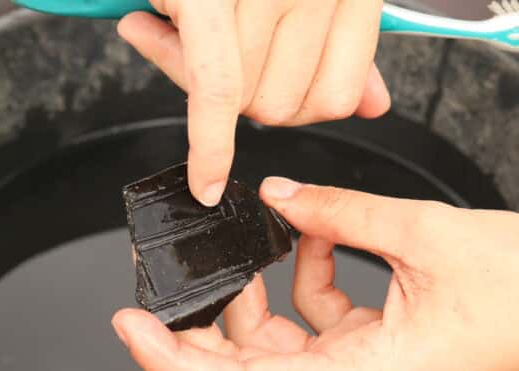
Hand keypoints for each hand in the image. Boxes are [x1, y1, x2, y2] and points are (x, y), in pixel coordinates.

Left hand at [113, 177, 518, 370]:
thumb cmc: (518, 288)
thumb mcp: (424, 236)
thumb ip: (341, 213)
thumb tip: (280, 197)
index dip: (178, 362)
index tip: (134, 328)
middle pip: (249, 366)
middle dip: (210, 320)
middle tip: (179, 279)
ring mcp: (360, 366)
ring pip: (278, 338)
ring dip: (260, 287)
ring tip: (260, 238)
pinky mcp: (368, 342)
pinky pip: (314, 312)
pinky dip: (306, 271)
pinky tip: (313, 233)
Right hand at [117, 1, 390, 205]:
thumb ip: (348, 49)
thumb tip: (374, 106)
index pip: (334, 97)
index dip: (296, 107)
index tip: (265, 85)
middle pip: (279, 105)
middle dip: (240, 98)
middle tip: (197, 49)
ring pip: (242, 98)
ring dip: (193, 76)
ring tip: (170, 21)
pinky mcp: (214, 1)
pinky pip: (215, 93)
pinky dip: (207, 146)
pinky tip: (204, 179)